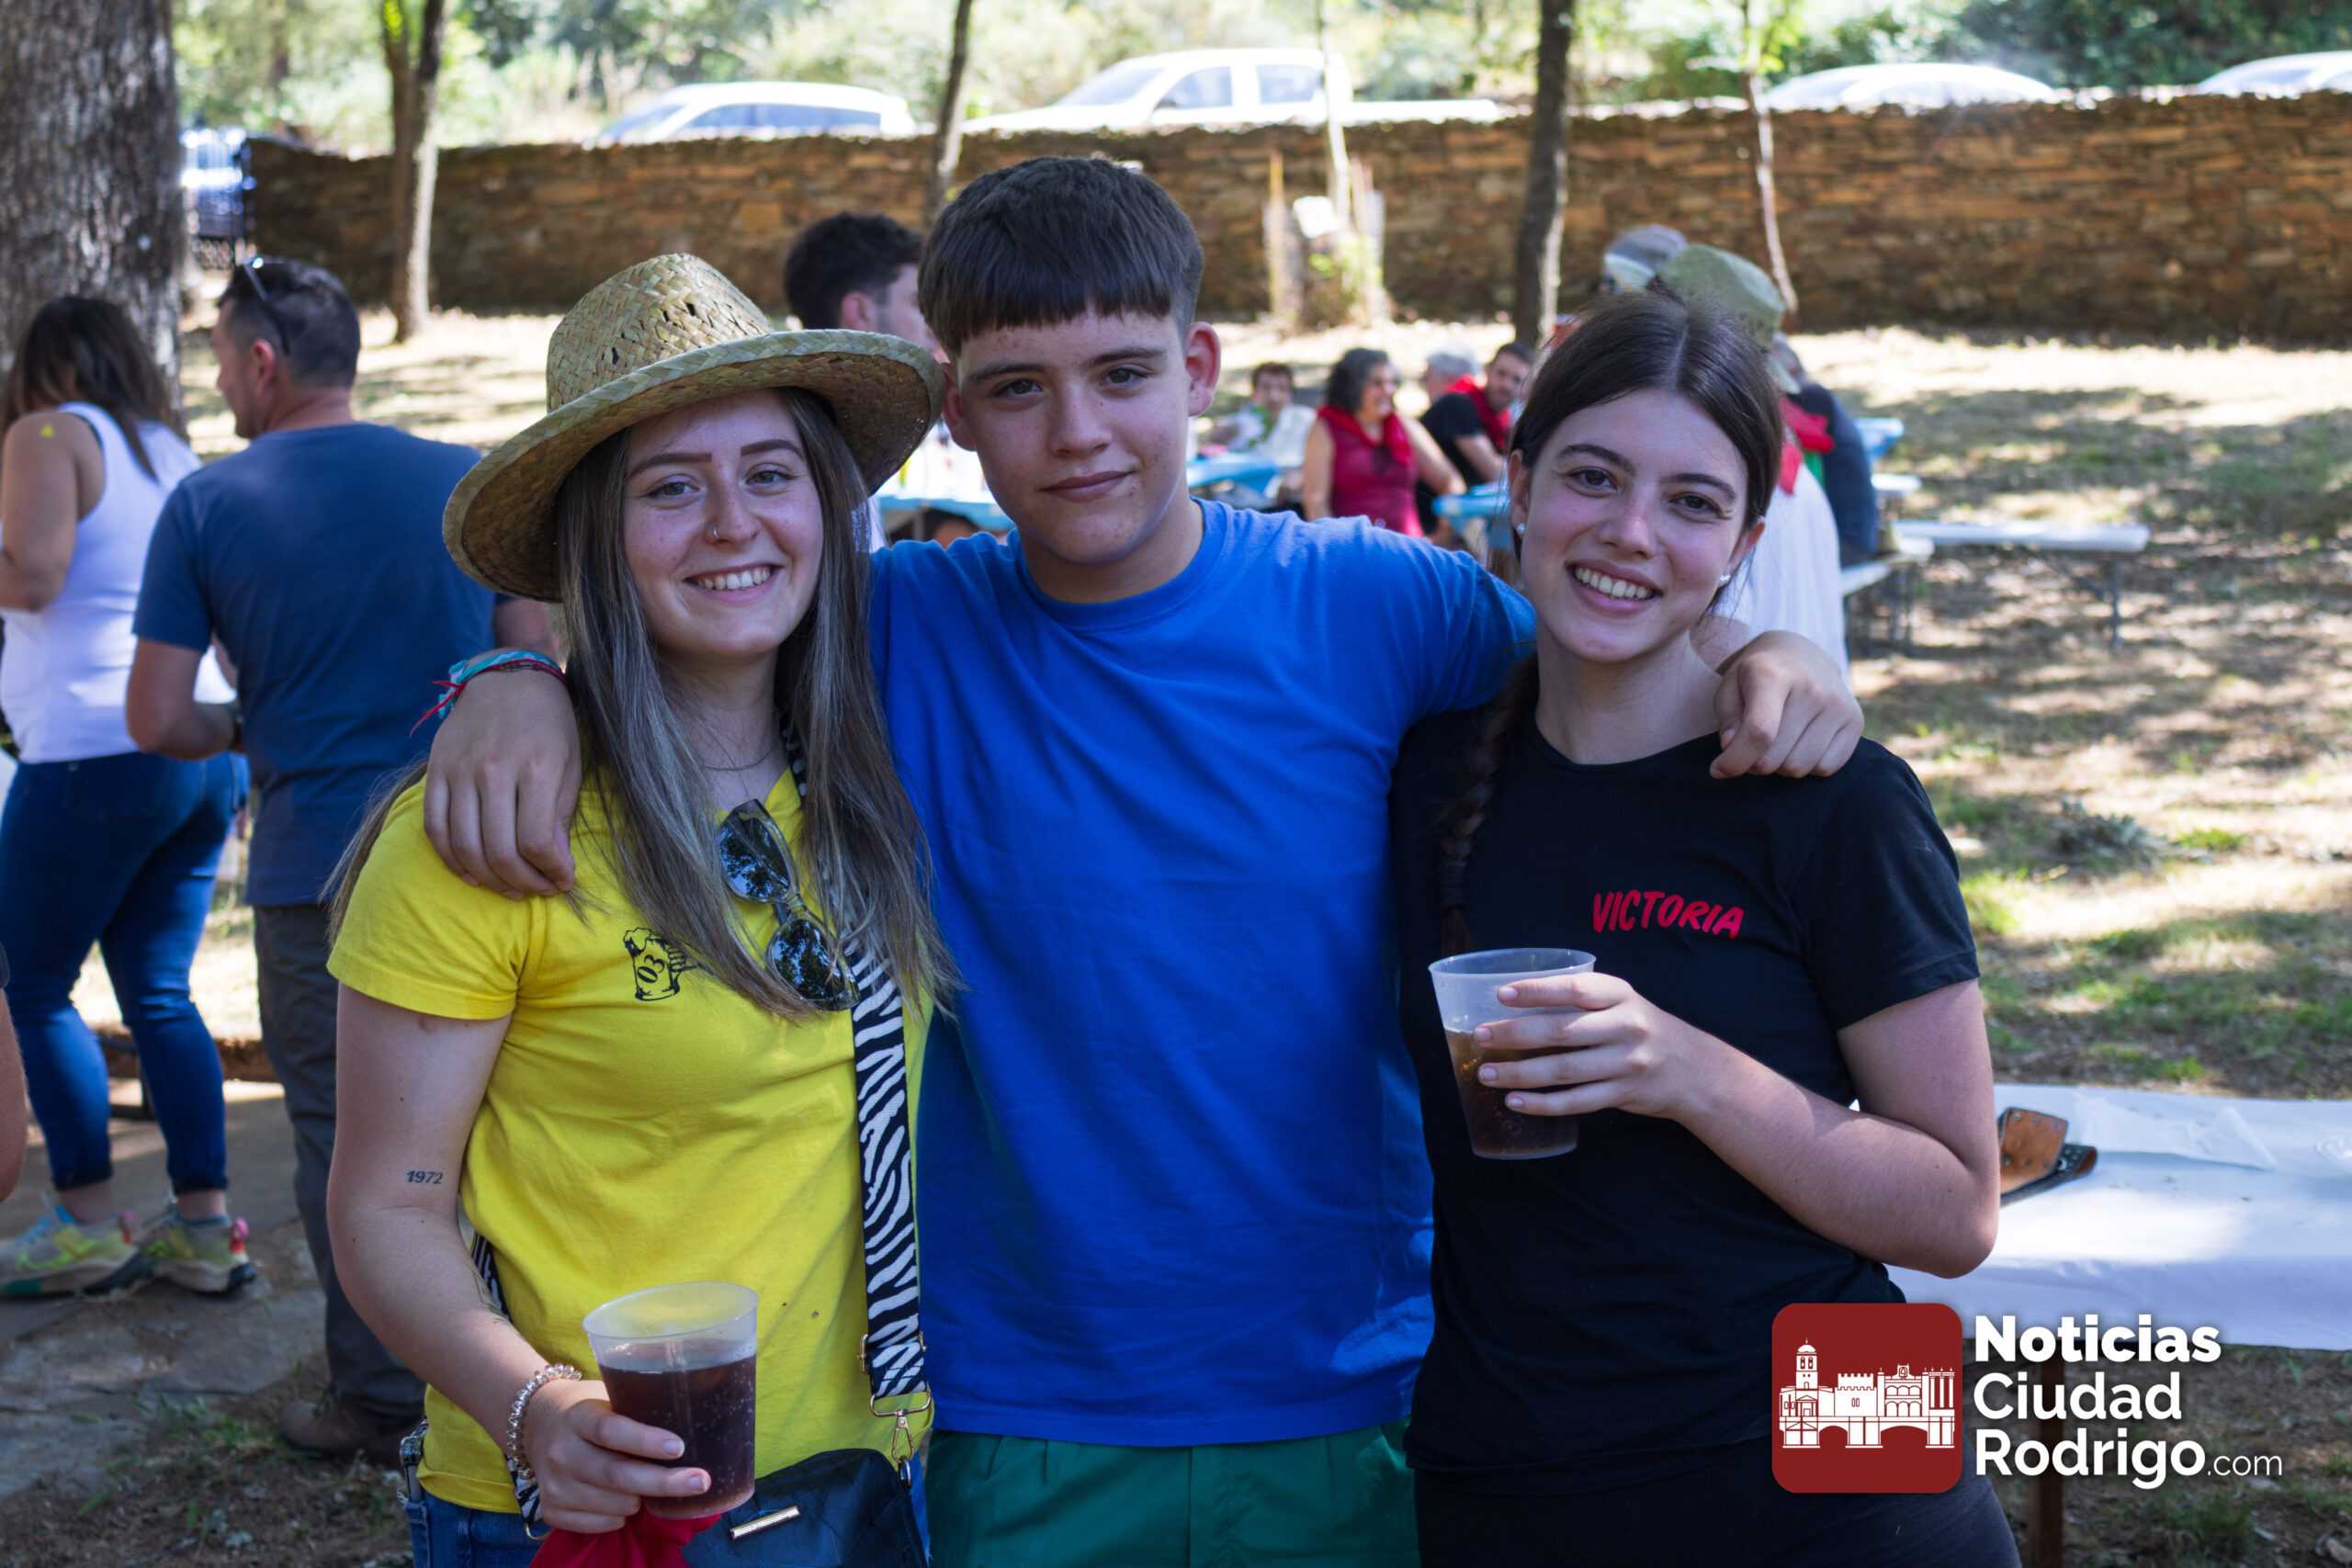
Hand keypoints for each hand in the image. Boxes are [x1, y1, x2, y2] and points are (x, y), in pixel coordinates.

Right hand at [422, 661, 580, 895]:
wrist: (508, 677)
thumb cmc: (550, 724)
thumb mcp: (570, 764)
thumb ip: (560, 816)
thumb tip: (557, 868)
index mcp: (535, 768)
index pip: (535, 842)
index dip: (550, 873)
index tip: (562, 882)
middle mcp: (493, 771)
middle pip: (498, 851)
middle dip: (522, 883)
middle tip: (537, 889)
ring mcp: (460, 772)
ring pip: (464, 847)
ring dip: (488, 880)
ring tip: (509, 887)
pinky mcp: (436, 772)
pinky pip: (435, 828)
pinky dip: (451, 859)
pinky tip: (471, 872)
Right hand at [521, 1378, 712, 1533]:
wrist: (537, 1421)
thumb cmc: (589, 1408)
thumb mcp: (608, 1395)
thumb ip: (638, 1407)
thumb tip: (696, 1417)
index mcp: (578, 1416)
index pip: (610, 1430)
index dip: (645, 1441)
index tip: (679, 1448)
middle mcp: (561, 1451)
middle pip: (615, 1474)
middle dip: (662, 1482)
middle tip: (699, 1481)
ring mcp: (552, 1483)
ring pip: (610, 1505)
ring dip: (640, 1500)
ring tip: (651, 1486)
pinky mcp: (549, 1508)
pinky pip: (594, 1524)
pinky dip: (617, 1518)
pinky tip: (625, 1502)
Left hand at [1469, 972, 1734, 1124]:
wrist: (1694, 1068)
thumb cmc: (1641, 1027)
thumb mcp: (1621, 1002)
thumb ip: (1581, 999)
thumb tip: (1513, 1003)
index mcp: (1620, 994)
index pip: (1575, 988)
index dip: (1537, 990)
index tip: (1500, 994)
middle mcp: (1625, 1026)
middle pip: (1562, 1031)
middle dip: (1514, 1034)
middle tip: (1480, 1036)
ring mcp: (1626, 1063)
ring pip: (1563, 1071)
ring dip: (1519, 1073)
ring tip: (1486, 1073)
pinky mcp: (1624, 1094)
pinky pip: (1576, 1102)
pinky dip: (1542, 1104)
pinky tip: (1515, 1101)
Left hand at [1709, 630, 1861, 778]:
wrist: (1801, 654)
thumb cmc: (1757, 676)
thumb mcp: (1730, 687)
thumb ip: (1727, 720)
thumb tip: (1731, 748)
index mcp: (1774, 675)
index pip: (1759, 732)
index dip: (1735, 761)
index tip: (1718, 770)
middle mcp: (1813, 689)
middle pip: (1775, 758)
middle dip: (1754, 762)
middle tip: (1751, 746)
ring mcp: (1839, 705)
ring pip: (1799, 768)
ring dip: (1780, 766)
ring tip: (1777, 741)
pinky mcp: (1855, 721)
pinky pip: (1825, 768)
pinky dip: (1807, 765)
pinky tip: (1800, 742)